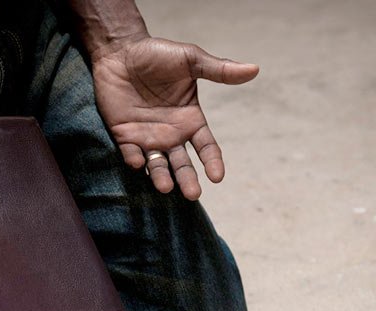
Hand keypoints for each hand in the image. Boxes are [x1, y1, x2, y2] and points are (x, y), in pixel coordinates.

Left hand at [92, 37, 257, 199]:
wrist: (120, 51)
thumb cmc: (157, 54)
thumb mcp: (190, 60)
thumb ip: (218, 70)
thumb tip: (254, 68)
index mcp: (190, 120)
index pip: (206, 147)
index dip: (212, 161)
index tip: (217, 176)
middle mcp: (171, 134)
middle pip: (183, 164)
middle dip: (188, 180)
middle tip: (193, 194)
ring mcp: (147, 137)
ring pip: (157, 165)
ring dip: (161, 177)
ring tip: (165, 187)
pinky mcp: (124, 136)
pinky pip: (130, 153)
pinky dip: (134, 160)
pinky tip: (139, 162)